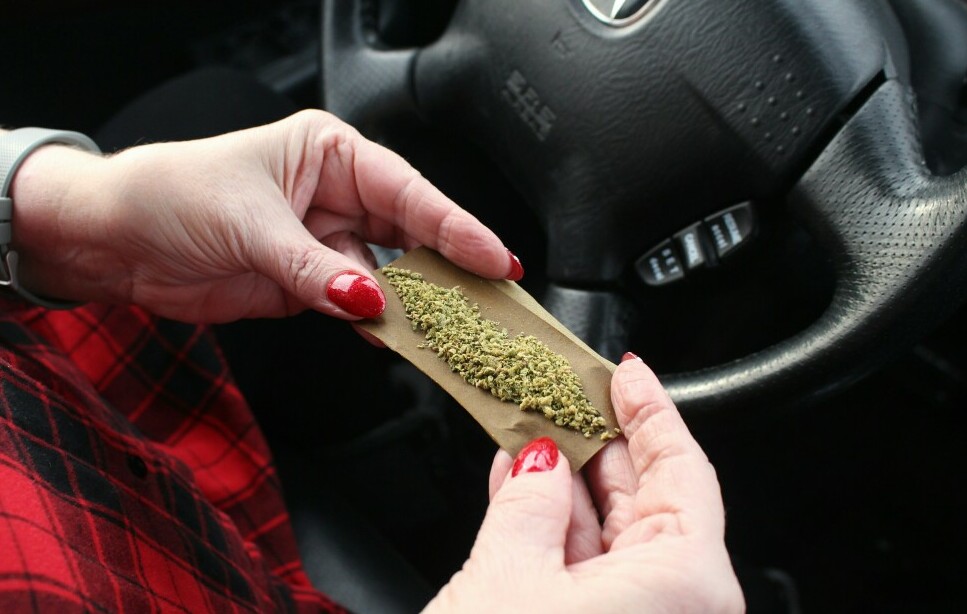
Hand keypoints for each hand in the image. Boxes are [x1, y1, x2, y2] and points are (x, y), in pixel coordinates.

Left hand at [7, 111, 520, 321]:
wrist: (116, 241)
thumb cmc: (172, 197)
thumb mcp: (249, 224)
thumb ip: (313, 268)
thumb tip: (369, 300)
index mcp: (329, 154)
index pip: (406, 191)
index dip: (455, 226)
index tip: (493, 258)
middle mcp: (335, 196)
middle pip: (410, 234)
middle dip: (448, 267)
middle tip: (490, 299)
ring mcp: (325, 242)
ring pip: (388, 276)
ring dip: (412, 304)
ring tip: (449, 327)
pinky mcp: (309, 284)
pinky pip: (356, 306)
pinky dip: (375, 325)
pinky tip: (394, 336)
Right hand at [426, 356, 743, 612]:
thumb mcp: (507, 577)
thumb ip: (526, 502)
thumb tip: (534, 461)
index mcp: (688, 585)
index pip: (683, 468)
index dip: (651, 410)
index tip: (627, 374)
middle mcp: (680, 611)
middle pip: (647, 499)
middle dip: (596, 444)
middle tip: (559, 396)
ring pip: (610, 537)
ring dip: (563, 485)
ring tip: (524, 434)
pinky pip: (587, 573)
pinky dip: (551, 531)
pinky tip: (516, 491)